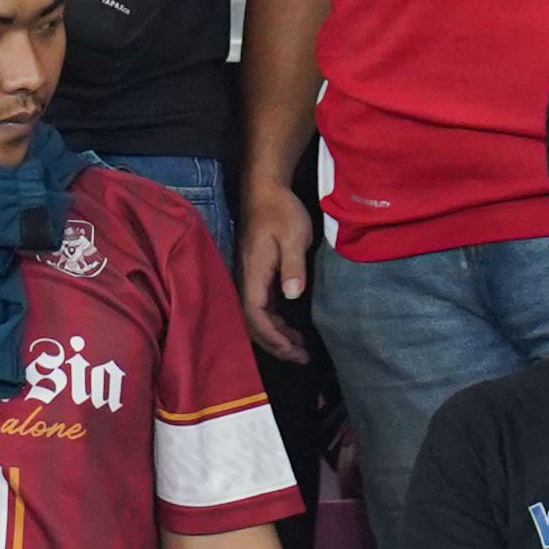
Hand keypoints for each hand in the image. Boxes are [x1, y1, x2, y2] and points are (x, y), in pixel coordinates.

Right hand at [236, 180, 314, 358]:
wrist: (265, 190)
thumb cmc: (281, 212)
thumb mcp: (294, 236)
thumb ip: (293, 266)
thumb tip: (292, 296)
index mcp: (254, 272)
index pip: (255, 314)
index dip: (272, 337)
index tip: (294, 350)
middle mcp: (246, 278)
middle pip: (252, 322)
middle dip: (275, 344)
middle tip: (301, 358)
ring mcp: (250, 277)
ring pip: (256, 316)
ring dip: (276, 335)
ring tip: (300, 349)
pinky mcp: (256, 274)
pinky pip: (261, 306)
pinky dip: (275, 322)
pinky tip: (291, 327)